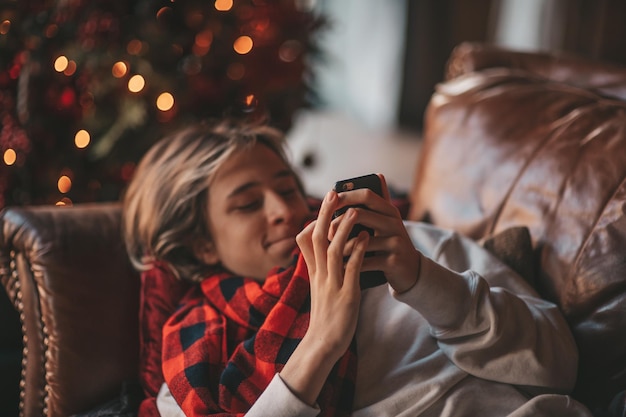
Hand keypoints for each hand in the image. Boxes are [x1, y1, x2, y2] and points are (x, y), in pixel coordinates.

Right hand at [278, 191, 367, 405]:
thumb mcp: (320, 289)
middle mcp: (319, 274)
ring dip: (343, 228)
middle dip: (325, 214)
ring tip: (354, 210)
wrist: (323, 344)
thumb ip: (321, 270)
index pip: (307, 240)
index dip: (315, 219)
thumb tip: (325, 254)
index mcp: (314, 272)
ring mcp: (331, 284)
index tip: (325, 202)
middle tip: (333, 192)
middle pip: (317, 238)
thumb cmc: (325, 317)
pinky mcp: (345, 294)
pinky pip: (350, 268)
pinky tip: (366, 237)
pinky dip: (358, 250)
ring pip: (333, 249)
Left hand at [331, 174, 420, 293]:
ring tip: (331, 252)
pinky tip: (341, 267)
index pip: (366, 195)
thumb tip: (378, 175)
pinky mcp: (394, 262)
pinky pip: (366, 261)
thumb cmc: (391, 242)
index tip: (329, 201)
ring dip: (342, 247)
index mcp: (390, 211)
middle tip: (326, 232)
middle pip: (360, 214)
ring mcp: (396, 242)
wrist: (411, 270)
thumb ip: (379, 202)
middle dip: (338, 223)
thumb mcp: (388, 221)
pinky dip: (351, 264)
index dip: (346, 196)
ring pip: (360, 241)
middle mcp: (394, 223)